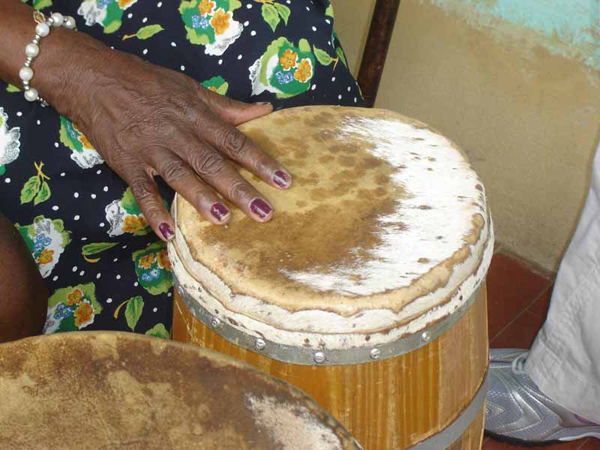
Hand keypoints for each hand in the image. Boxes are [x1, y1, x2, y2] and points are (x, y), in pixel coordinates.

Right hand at [64, 50, 291, 240]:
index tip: (284, 181)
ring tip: (224, 219)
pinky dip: (153, 211)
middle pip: (213, 163)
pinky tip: (167, 233)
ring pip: (180, 176)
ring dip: (202, 198)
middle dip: (240, 188)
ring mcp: (151, 149)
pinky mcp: (127, 163)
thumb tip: (267, 110)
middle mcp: (178, 133)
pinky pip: (142, 190)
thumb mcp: (192, 89)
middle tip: (264, 212)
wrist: (95, 78)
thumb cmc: (149, 84)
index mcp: (196, 116)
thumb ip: (229, 107)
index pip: (235, 142)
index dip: (261, 161)